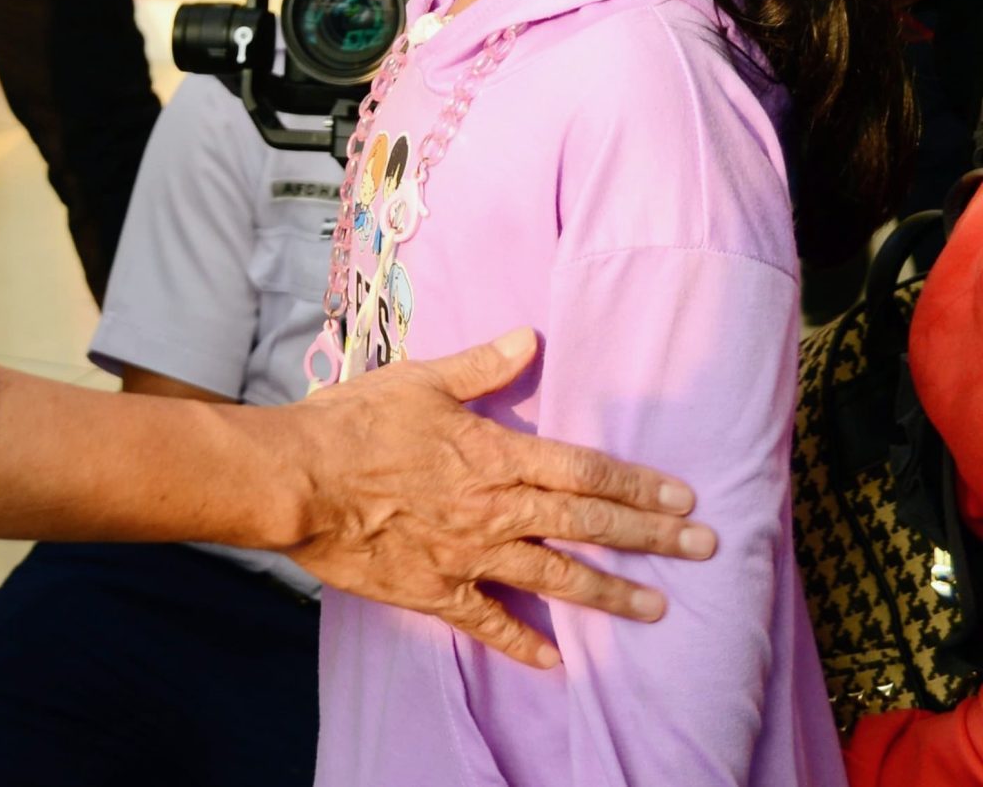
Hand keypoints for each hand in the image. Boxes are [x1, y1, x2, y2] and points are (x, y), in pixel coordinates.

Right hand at [271, 328, 710, 667]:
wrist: (297, 480)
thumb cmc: (353, 422)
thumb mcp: (418, 380)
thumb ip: (479, 366)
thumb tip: (529, 338)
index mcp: (495, 456)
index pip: (584, 470)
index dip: (637, 484)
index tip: (683, 498)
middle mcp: (495, 510)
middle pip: (587, 525)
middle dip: (650, 538)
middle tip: (703, 549)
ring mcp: (469, 556)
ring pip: (555, 578)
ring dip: (610, 594)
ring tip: (657, 609)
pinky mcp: (436, 591)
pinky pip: (489, 623)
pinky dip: (523, 643)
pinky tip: (556, 661)